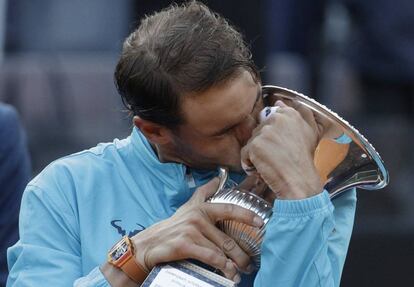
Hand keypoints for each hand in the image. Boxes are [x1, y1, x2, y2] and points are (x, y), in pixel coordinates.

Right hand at [130, 178, 262, 281]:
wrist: (150, 243)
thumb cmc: (173, 226)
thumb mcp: (188, 206)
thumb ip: (204, 192)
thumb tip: (217, 178)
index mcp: (202, 208)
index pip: (229, 209)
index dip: (247, 215)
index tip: (260, 223)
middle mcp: (198, 217)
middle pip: (228, 238)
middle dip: (242, 254)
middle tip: (249, 263)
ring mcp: (192, 231)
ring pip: (221, 250)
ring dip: (234, 265)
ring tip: (240, 272)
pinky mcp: (186, 245)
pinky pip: (211, 257)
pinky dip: (222, 267)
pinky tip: (228, 273)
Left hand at [241, 100, 322, 199]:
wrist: (300, 180)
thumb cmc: (304, 160)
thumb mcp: (309, 132)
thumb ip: (297, 114)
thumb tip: (280, 101)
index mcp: (289, 114)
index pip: (270, 118)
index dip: (273, 136)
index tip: (280, 146)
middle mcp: (276, 119)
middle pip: (259, 131)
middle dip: (265, 145)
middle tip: (278, 156)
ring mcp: (265, 132)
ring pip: (251, 142)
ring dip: (258, 155)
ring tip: (273, 162)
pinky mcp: (255, 145)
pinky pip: (245, 154)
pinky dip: (251, 164)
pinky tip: (264, 168)